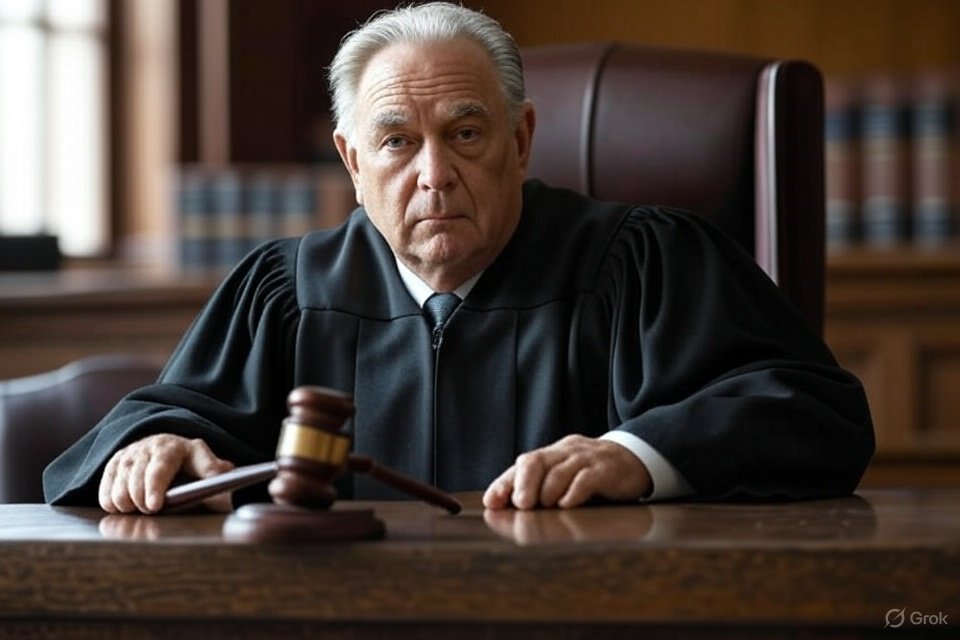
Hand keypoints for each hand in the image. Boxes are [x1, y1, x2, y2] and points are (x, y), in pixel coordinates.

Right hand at [98, 434, 234, 513]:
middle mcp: (149, 447)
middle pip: (136, 477)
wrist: (169, 448)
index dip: (155, 488)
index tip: (154, 507)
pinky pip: (106, 481)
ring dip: (123, 500)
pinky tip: (117, 507)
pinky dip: (108, 497)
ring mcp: (130, 453)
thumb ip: (214, 470)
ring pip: (119, 480)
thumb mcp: (205, 463)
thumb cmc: (189, 463)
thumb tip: (225, 476)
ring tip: (133, 511)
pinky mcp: (115, 462)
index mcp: (173, 447)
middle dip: (139, 498)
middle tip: (147, 513)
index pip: (160, 468)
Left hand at [482, 434, 651, 509]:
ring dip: (547, 492)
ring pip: (558, 471)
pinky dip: (573, 493)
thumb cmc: (593, 474)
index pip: (523, 464)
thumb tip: (508, 510)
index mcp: (553, 454)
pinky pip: (585, 479)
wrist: (636, 458)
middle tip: (520, 505)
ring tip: (545, 508)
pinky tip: (567, 505)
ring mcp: (586, 459)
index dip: (504, 483)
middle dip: (523, 485)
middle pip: (536, 461)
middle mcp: (566, 452)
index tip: (491, 502)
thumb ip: (541, 489)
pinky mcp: (606, 470)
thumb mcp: (566, 477)